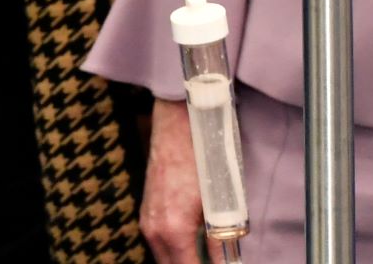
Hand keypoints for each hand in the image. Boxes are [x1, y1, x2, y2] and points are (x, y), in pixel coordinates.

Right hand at [141, 97, 206, 263]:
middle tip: (212, 262)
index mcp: (173, 230)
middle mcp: (154, 229)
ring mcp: (147, 219)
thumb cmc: (202, 157)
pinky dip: (174, 248)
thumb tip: (225, 261)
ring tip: (204, 255)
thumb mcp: (218, 202)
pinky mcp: (147, 209)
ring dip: (182, 259)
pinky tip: (191, 242)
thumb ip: (219, 238)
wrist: (178, 123)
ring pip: (163, 256)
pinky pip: (159, 241)